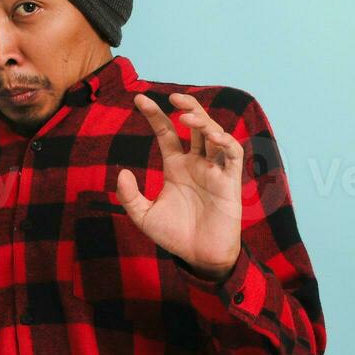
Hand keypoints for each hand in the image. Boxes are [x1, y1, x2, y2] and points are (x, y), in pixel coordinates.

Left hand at [115, 93, 242, 281]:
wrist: (199, 257)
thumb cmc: (175, 236)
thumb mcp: (144, 216)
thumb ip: (130, 196)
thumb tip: (122, 171)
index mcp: (176, 166)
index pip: (166, 133)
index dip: (154, 115)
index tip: (138, 99)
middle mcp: (197, 163)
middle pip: (195, 125)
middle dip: (187, 108)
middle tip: (174, 97)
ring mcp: (215, 170)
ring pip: (215, 134)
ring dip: (204, 121)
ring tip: (187, 116)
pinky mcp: (230, 181)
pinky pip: (233, 154)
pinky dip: (225, 141)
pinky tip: (213, 136)